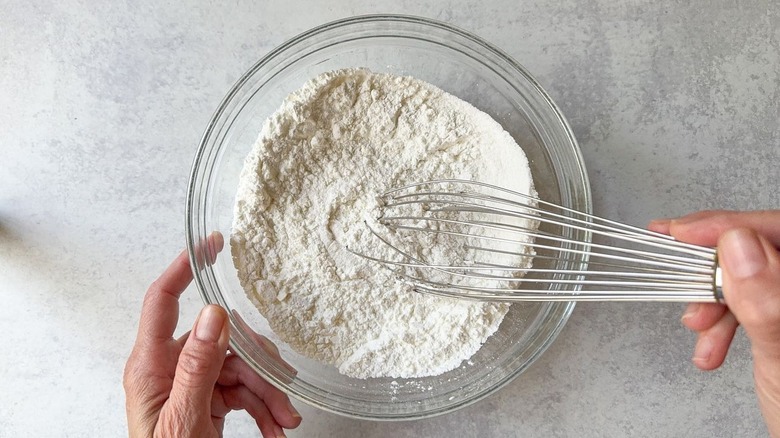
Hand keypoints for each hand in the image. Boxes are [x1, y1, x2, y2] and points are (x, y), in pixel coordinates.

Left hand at [124, 234, 301, 436]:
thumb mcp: (185, 420)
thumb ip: (197, 367)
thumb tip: (212, 315)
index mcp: (151, 366)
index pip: (163, 300)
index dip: (185, 267)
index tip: (212, 245)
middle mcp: (169, 368)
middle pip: (223, 341)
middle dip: (260, 369)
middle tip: (282, 396)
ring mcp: (191, 383)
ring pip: (241, 368)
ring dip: (269, 394)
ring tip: (285, 421)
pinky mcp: (208, 398)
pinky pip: (243, 390)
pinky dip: (264, 408)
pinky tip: (276, 428)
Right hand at [649, 210, 779, 436]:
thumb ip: (766, 299)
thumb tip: (737, 245)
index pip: (777, 231)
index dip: (726, 226)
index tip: (682, 232)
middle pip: (758, 252)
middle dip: (715, 270)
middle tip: (680, 275)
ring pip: (748, 279)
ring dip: (712, 302)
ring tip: (697, 326)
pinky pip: (746, 306)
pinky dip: (720, 324)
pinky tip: (710, 345)